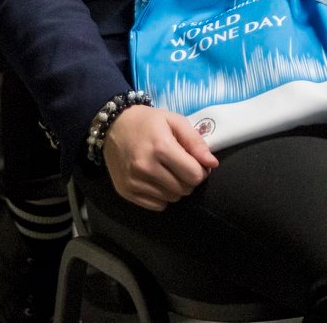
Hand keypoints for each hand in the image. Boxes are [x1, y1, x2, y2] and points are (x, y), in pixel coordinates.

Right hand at [102, 104, 217, 210]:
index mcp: (161, 147)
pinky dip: (162, 197)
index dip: (200, 170)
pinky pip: (156, 206)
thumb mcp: (174, 121)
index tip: (195, 163)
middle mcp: (146, 167)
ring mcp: (134, 181)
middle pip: (184, 189)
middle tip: (181, 167)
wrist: (113, 125)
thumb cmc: (148, 122)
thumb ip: (195, 142)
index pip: (194, 175)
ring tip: (168, 172)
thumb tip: (212, 164)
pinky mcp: (126, 192)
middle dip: (188, 179)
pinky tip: (156, 181)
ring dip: (175, 188)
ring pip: (172, 199)